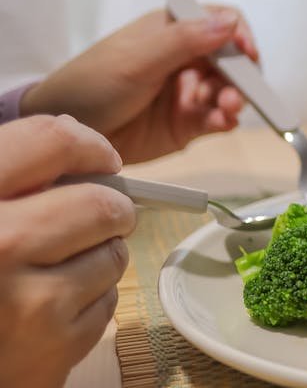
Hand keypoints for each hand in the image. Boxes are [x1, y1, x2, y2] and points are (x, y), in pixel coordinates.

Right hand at [0, 115, 135, 387]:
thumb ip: (16, 178)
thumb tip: (79, 143)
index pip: (51, 139)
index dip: (88, 146)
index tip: (102, 160)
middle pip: (101, 203)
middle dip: (110, 210)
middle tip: (98, 218)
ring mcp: (27, 299)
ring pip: (112, 254)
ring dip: (99, 258)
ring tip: (57, 271)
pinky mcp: (53, 345)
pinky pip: (107, 302)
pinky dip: (90, 302)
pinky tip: (51, 309)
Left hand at [20, 5, 258, 163]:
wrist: (69, 134)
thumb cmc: (91, 85)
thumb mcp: (136, 60)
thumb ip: (184, 41)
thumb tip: (230, 20)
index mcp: (174, 31)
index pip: (221, 22)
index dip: (240, 35)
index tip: (247, 53)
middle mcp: (187, 59)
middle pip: (234, 60)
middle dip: (240, 76)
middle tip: (233, 93)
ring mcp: (190, 92)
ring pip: (230, 90)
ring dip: (233, 99)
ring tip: (224, 109)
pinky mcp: (189, 123)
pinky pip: (218, 118)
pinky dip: (225, 120)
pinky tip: (220, 122)